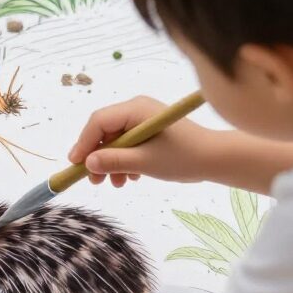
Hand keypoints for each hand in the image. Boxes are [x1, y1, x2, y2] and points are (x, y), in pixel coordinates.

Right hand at [68, 94, 217, 188]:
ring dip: (112, 161)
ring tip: (116, 184)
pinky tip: (131, 177)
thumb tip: (88, 164)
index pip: (98, 122)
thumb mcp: (145, 162)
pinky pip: (128, 142)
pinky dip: (125, 159)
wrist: (216, 159)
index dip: (84, 143)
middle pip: (105, 130)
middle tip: (94, 181)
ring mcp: (143, 118)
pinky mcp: (150, 129)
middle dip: (98, 156)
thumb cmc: (183, 157)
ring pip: (116, 139)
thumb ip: (114, 161)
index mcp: (135, 109)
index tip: (76, 165)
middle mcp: (136, 108)